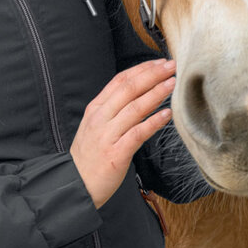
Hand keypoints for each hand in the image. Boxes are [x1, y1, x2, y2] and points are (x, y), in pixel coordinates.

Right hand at [69, 58, 176, 207]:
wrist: (75, 185)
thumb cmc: (90, 157)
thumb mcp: (96, 127)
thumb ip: (113, 111)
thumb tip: (140, 96)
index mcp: (96, 109)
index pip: (119, 81)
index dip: (141, 69)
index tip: (159, 62)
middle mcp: (100, 118)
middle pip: (129, 89)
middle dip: (152, 74)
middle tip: (171, 66)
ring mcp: (107, 135)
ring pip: (135, 107)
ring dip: (156, 93)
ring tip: (172, 83)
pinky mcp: (116, 153)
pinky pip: (138, 133)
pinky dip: (153, 122)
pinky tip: (167, 115)